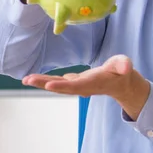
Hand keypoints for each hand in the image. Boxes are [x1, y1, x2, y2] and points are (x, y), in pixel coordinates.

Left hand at [22, 55, 150, 120]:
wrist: (120, 83)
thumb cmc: (122, 72)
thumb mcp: (125, 66)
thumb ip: (124, 65)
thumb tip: (126, 67)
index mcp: (94, 82)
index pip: (77, 85)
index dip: (64, 85)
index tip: (50, 84)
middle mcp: (83, 86)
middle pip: (63, 87)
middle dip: (46, 84)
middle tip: (28, 80)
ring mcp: (77, 85)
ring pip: (58, 85)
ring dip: (42, 83)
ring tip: (26, 80)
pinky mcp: (74, 82)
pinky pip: (57, 82)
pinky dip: (45, 80)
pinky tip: (32, 79)